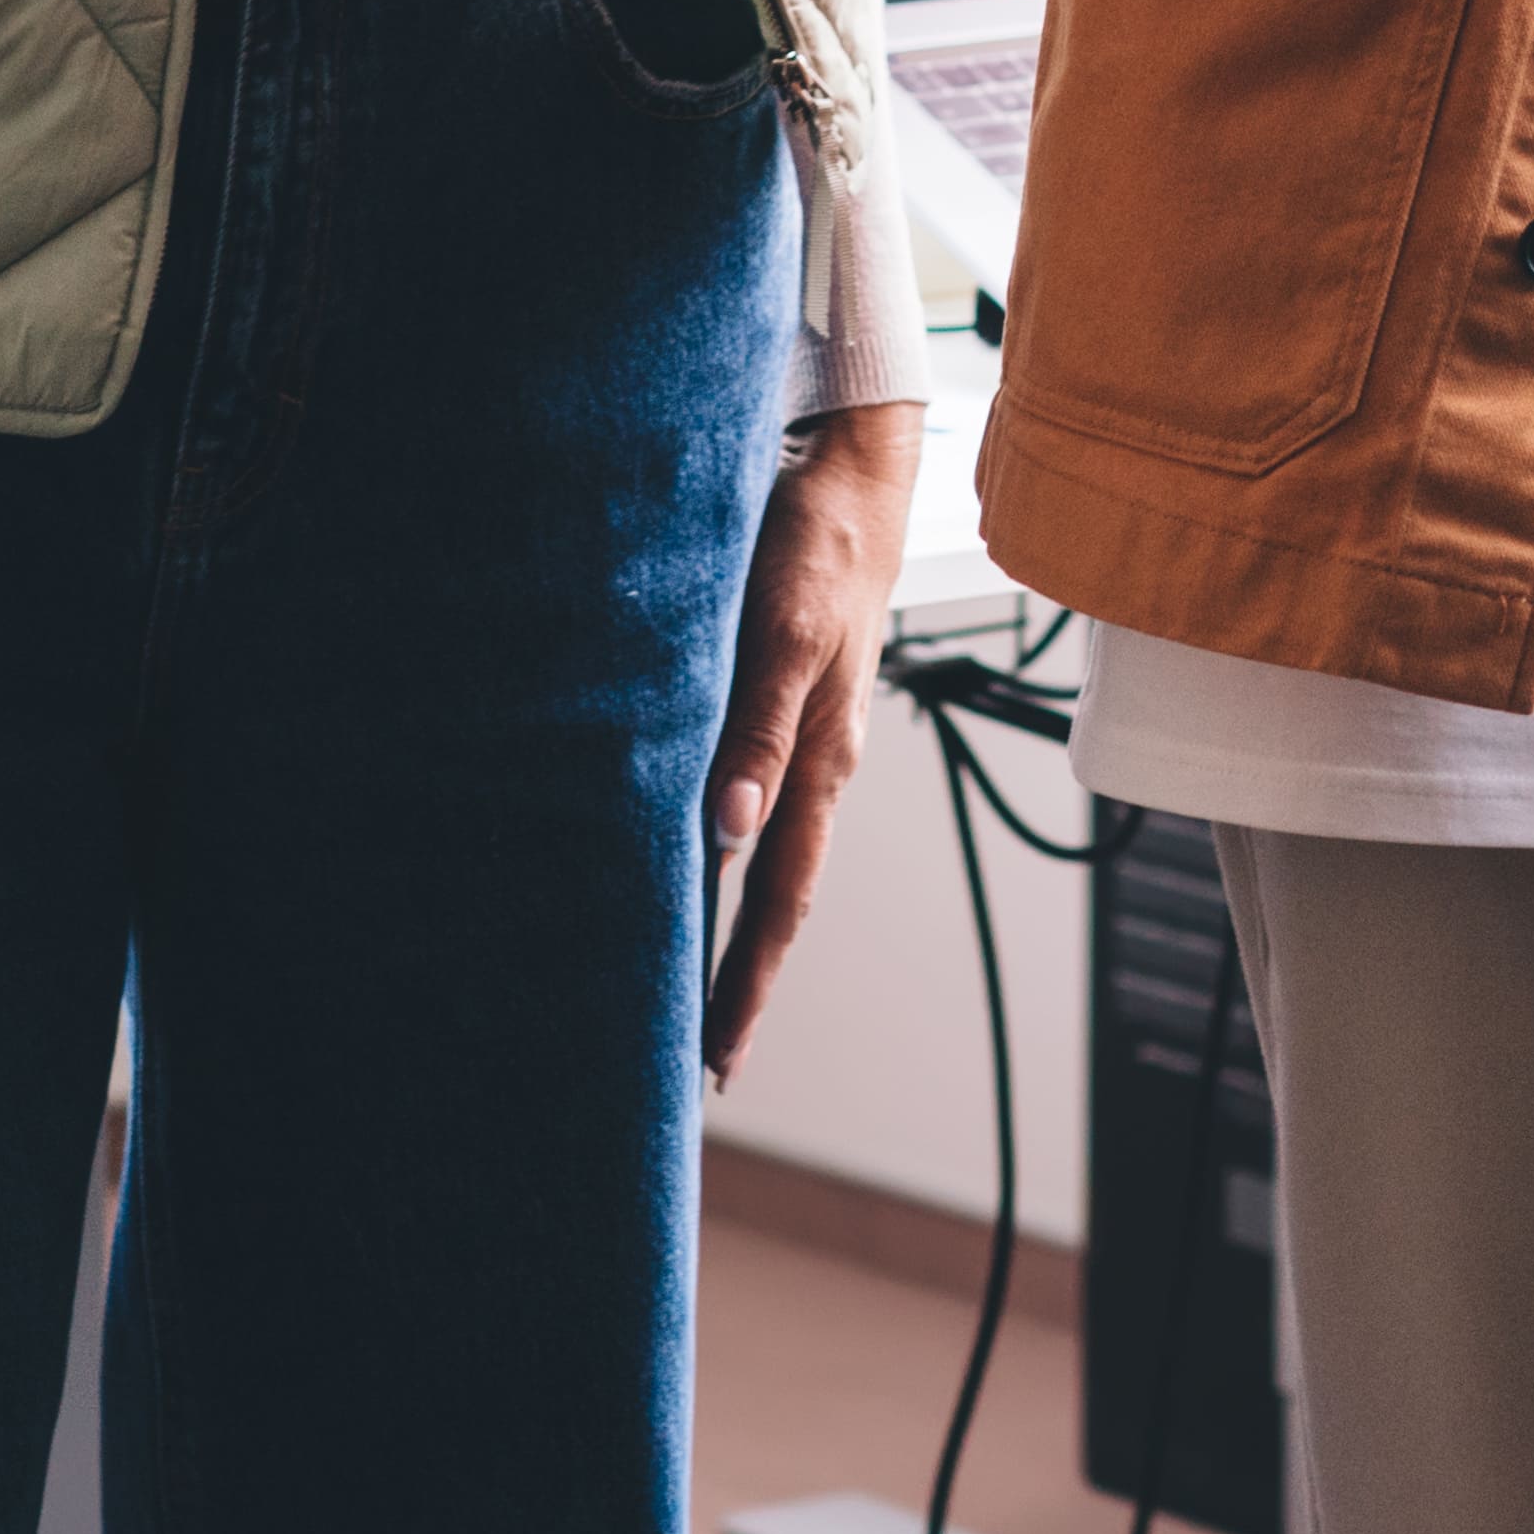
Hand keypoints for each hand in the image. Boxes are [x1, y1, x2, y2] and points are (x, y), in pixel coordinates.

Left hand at [706, 402, 921, 1077]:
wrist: (849, 473)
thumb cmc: (817, 544)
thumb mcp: (787, 633)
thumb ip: (759, 727)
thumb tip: (732, 829)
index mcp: (822, 760)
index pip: (781, 899)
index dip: (748, 978)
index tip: (718, 1055)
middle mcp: (814, 762)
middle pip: (776, 895)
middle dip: (741, 977)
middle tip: (703, 1060)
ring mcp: (799, 734)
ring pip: (762, 851)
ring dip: (729, 921)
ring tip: (684, 982)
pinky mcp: (776, 700)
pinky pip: (747, 795)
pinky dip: (718, 849)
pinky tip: (686, 858)